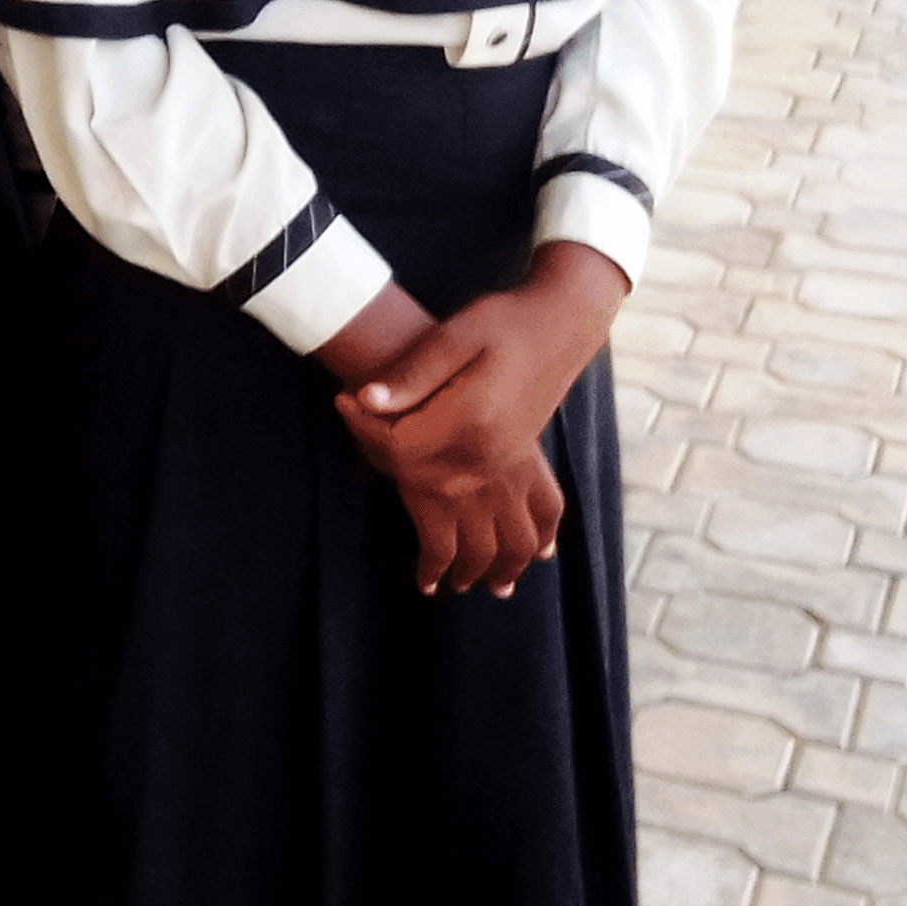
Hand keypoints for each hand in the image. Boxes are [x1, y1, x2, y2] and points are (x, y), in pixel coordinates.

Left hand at [329, 242, 627, 597]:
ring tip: (472, 589)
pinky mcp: (537, 454)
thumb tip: (362, 400)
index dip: (366, 434)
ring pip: (508, 532)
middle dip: (439, 556)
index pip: (402, 452)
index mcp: (466, 423)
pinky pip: (544, 509)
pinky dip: (541, 536)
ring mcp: (520, 459)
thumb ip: (411, 375)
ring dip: (491, 564)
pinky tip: (540, 556)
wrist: (562, 316)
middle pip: (453, 517)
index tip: (344, 408)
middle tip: (427, 584)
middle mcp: (493, 455)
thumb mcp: (453, 337)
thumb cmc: (503, 321)